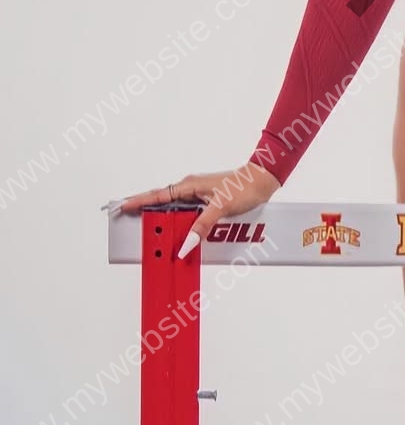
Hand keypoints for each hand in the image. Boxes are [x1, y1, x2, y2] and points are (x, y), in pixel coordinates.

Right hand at [117, 165, 280, 257]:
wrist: (263, 181)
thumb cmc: (244, 187)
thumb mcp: (221, 208)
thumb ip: (201, 226)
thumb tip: (185, 244)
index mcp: (189, 186)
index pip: (157, 195)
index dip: (137, 201)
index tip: (120, 206)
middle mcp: (190, 189)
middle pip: (162, 203)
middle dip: (146, 212)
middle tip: (130, 222)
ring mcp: (198, 195)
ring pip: (175, 210)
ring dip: (165, 221)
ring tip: (153, 234)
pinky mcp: (207, 202)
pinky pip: (188, 214)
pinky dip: (181, 223)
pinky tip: (180, 235)